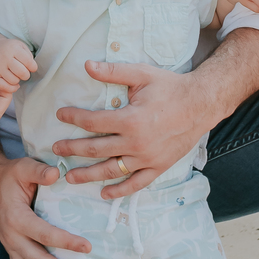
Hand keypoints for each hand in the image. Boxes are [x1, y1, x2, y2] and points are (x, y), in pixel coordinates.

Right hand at [0, 34, 36, 92]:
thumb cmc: (9, 50)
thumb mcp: (20, 46)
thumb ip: (28, 55)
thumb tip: (32, 68)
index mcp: (13, 48)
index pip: (29, 62)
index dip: (33, 67)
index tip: (31, 67)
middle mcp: (4, 57)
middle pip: (22, 73)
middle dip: (26, 75)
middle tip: (23, 72)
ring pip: (14, 81)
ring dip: (17, 80)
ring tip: (15, 75)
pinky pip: (5, 87)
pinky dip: (12, 88)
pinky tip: (13, 83)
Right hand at [0, 153, 91, 258]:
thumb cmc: (11, 175)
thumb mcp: (24, 166)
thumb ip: (39, 171)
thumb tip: (57, 174)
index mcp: (17, 217)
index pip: (44, 233)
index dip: (65, 241)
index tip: (87, 247)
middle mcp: (11, 236)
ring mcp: (9, 246)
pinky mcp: (10, 250)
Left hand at [52, 59, 210, 195]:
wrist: (201, 104)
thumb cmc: (171, 87)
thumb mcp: (142, 74)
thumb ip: (113, 71)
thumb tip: (86, 65)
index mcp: (130, 120)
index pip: (93, 122)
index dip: (73, 118)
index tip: (60, 115)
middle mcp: (136, 143)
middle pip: (96, 149)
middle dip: (73, 150)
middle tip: (56, 150)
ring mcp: (147, 158)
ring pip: (112, 170)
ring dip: (88, 175)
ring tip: (70, 177)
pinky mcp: (158, 167)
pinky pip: (136, 183)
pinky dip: (119, 190)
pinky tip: (104, 193)